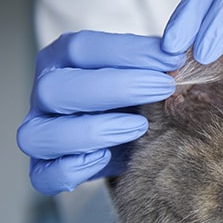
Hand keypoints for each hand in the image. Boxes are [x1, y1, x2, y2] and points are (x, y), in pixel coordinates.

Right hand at [17, 31, 183, 194]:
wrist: (135, 138)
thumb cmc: (141, 96)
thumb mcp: (149, 72)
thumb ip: (160, 62)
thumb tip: (183, 53)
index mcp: (64, 59)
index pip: (83, 48)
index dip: (128, 52)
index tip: (172, 59)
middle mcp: (45, 92)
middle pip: (55, 88)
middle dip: (115, 88)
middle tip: (163, 88)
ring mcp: (39, 131)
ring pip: (40, 133)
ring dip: (92, 131)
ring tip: (140, 127)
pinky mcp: (45, 168)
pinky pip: (43, 175)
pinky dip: (71, 170)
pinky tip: (105, 159)